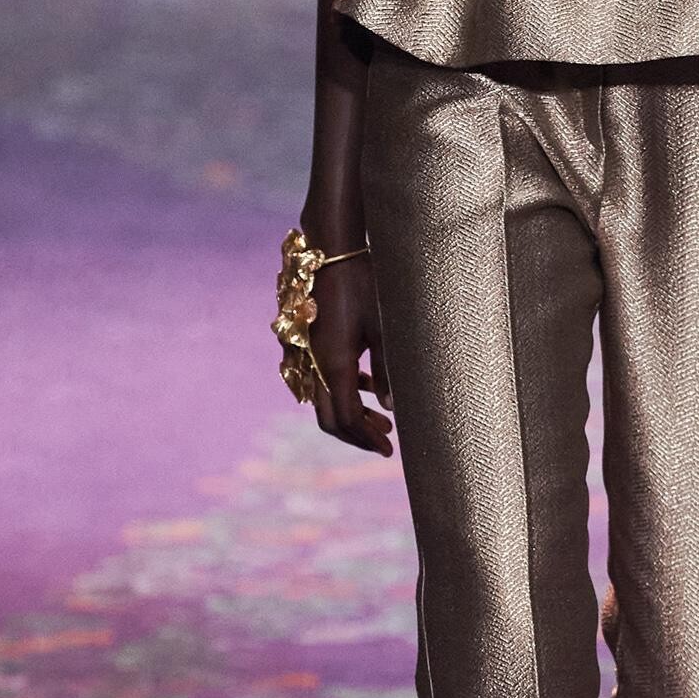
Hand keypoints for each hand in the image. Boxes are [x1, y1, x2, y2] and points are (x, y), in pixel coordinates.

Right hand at [300, 250, 393, 457]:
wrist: (333, 248)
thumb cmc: (363, 283)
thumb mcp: (384, 327)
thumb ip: (388, 370)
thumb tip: (392, 407)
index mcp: (333, 364)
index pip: (346, 419)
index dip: (366, 439)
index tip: (389, 448)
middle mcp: (312, 364)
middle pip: (329, 417)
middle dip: (357, 434)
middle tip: (386, 440)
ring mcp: (306, 354)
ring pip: (324, 400)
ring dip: (351, 413)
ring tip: (383, 418)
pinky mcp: (308, 342)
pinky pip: (321, 379)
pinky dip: (344, 390)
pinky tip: (368, 385)